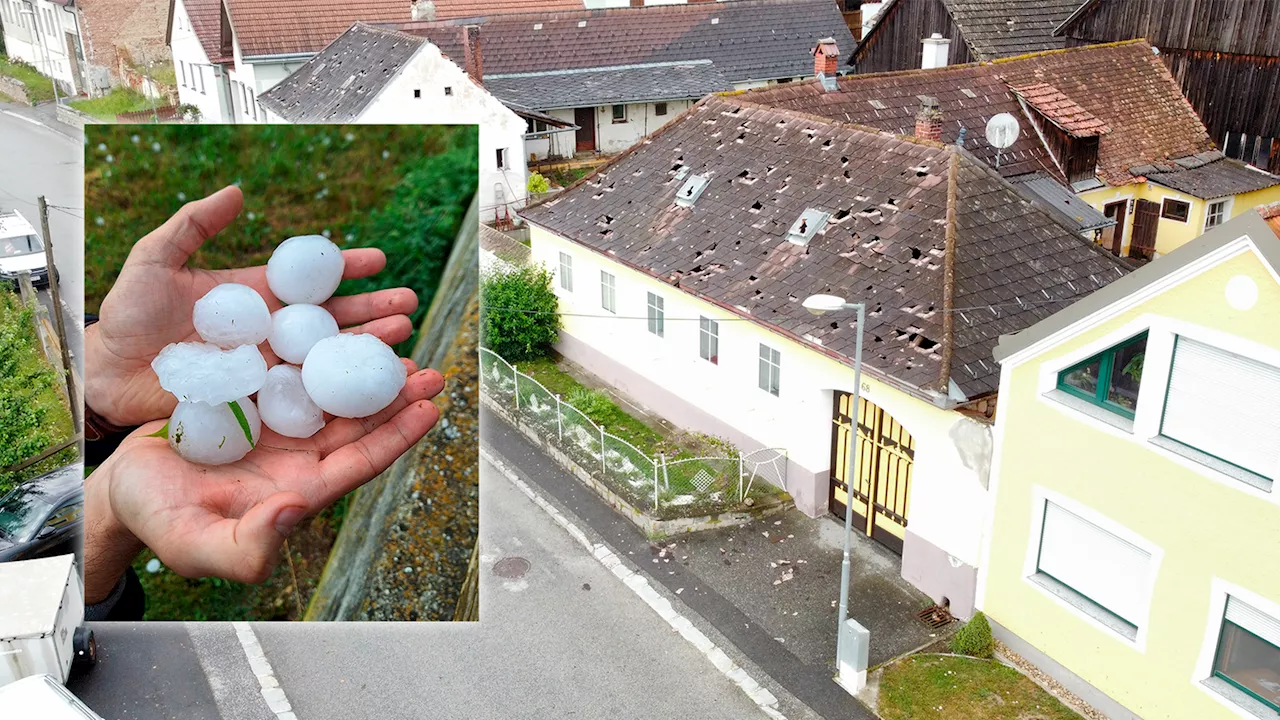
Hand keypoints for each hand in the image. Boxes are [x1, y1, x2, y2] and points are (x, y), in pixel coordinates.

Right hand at [84, 364, 444, 600]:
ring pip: (333, 391)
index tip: (430, 408)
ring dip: (364, 368)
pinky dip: (318, 350)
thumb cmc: (159, 523)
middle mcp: (298, 455)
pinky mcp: (253, 398)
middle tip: (432, 368)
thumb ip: (247, 546)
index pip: (359, 461)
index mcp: (298, 489)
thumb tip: (294, 513)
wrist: (121, 489)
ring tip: (399, 340)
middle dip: (396, 396)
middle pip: (358, 422)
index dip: (396, 437)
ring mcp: (278, 424)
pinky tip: (338, 325)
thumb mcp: (197, 545)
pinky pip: (293, 369)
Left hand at [86, 185, 418, 426]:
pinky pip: (308, 395)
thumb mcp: (154, 261)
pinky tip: (370, 385)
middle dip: (373, 310)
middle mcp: (271, 332)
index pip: (310, 279)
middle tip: (408, 303)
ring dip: (368, 347)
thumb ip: (193, 225)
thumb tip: (236, 191)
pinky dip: (342, 390)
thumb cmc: (127, 318)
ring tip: (402, 337)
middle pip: (333, 319)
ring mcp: (269, 368)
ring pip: (329, 356)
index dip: (345, 267)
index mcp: (256, 296)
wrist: (108, 377)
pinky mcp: (262, 401)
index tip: (378, 259)